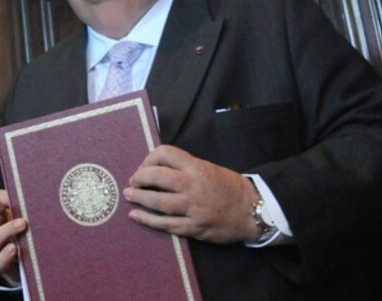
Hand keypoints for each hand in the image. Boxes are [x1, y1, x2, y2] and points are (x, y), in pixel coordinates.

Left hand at [122, 145, 259, 242]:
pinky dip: (147, 220)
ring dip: (139, 198)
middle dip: (139, 178)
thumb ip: (184, 167)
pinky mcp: (193, 227)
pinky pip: (165, 224)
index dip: (148, 158)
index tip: (145, 166)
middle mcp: (192, 185)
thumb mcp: (208, 167)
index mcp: (196, 167)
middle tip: (132, 182)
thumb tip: (155, 168)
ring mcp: (192, 208)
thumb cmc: (229, 187)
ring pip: (157, 202)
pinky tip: (135, 216)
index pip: (164, 154)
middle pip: (155, 177)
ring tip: (129, 196)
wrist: (252, 211)